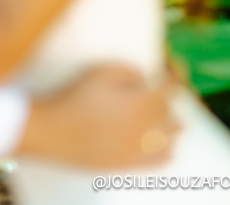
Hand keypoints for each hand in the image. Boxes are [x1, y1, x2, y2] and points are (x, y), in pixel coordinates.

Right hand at [18, 64, 179, 169]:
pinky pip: (161, 160)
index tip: (172, 66)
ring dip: (170, 124)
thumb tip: (144, 78)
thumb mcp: (101, 71)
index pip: (171, 87)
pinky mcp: (129, 164)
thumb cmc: (76, 97)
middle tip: (161, 88)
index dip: (175, 73)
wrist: (54, 131)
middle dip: (169, 98)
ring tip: (162, 115)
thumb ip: (129, 71)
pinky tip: (164, 144)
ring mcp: (138, 149)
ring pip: (171, 138)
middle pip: (171, 113)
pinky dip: (167, 149)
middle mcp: (145, 128)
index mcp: (141, 103)